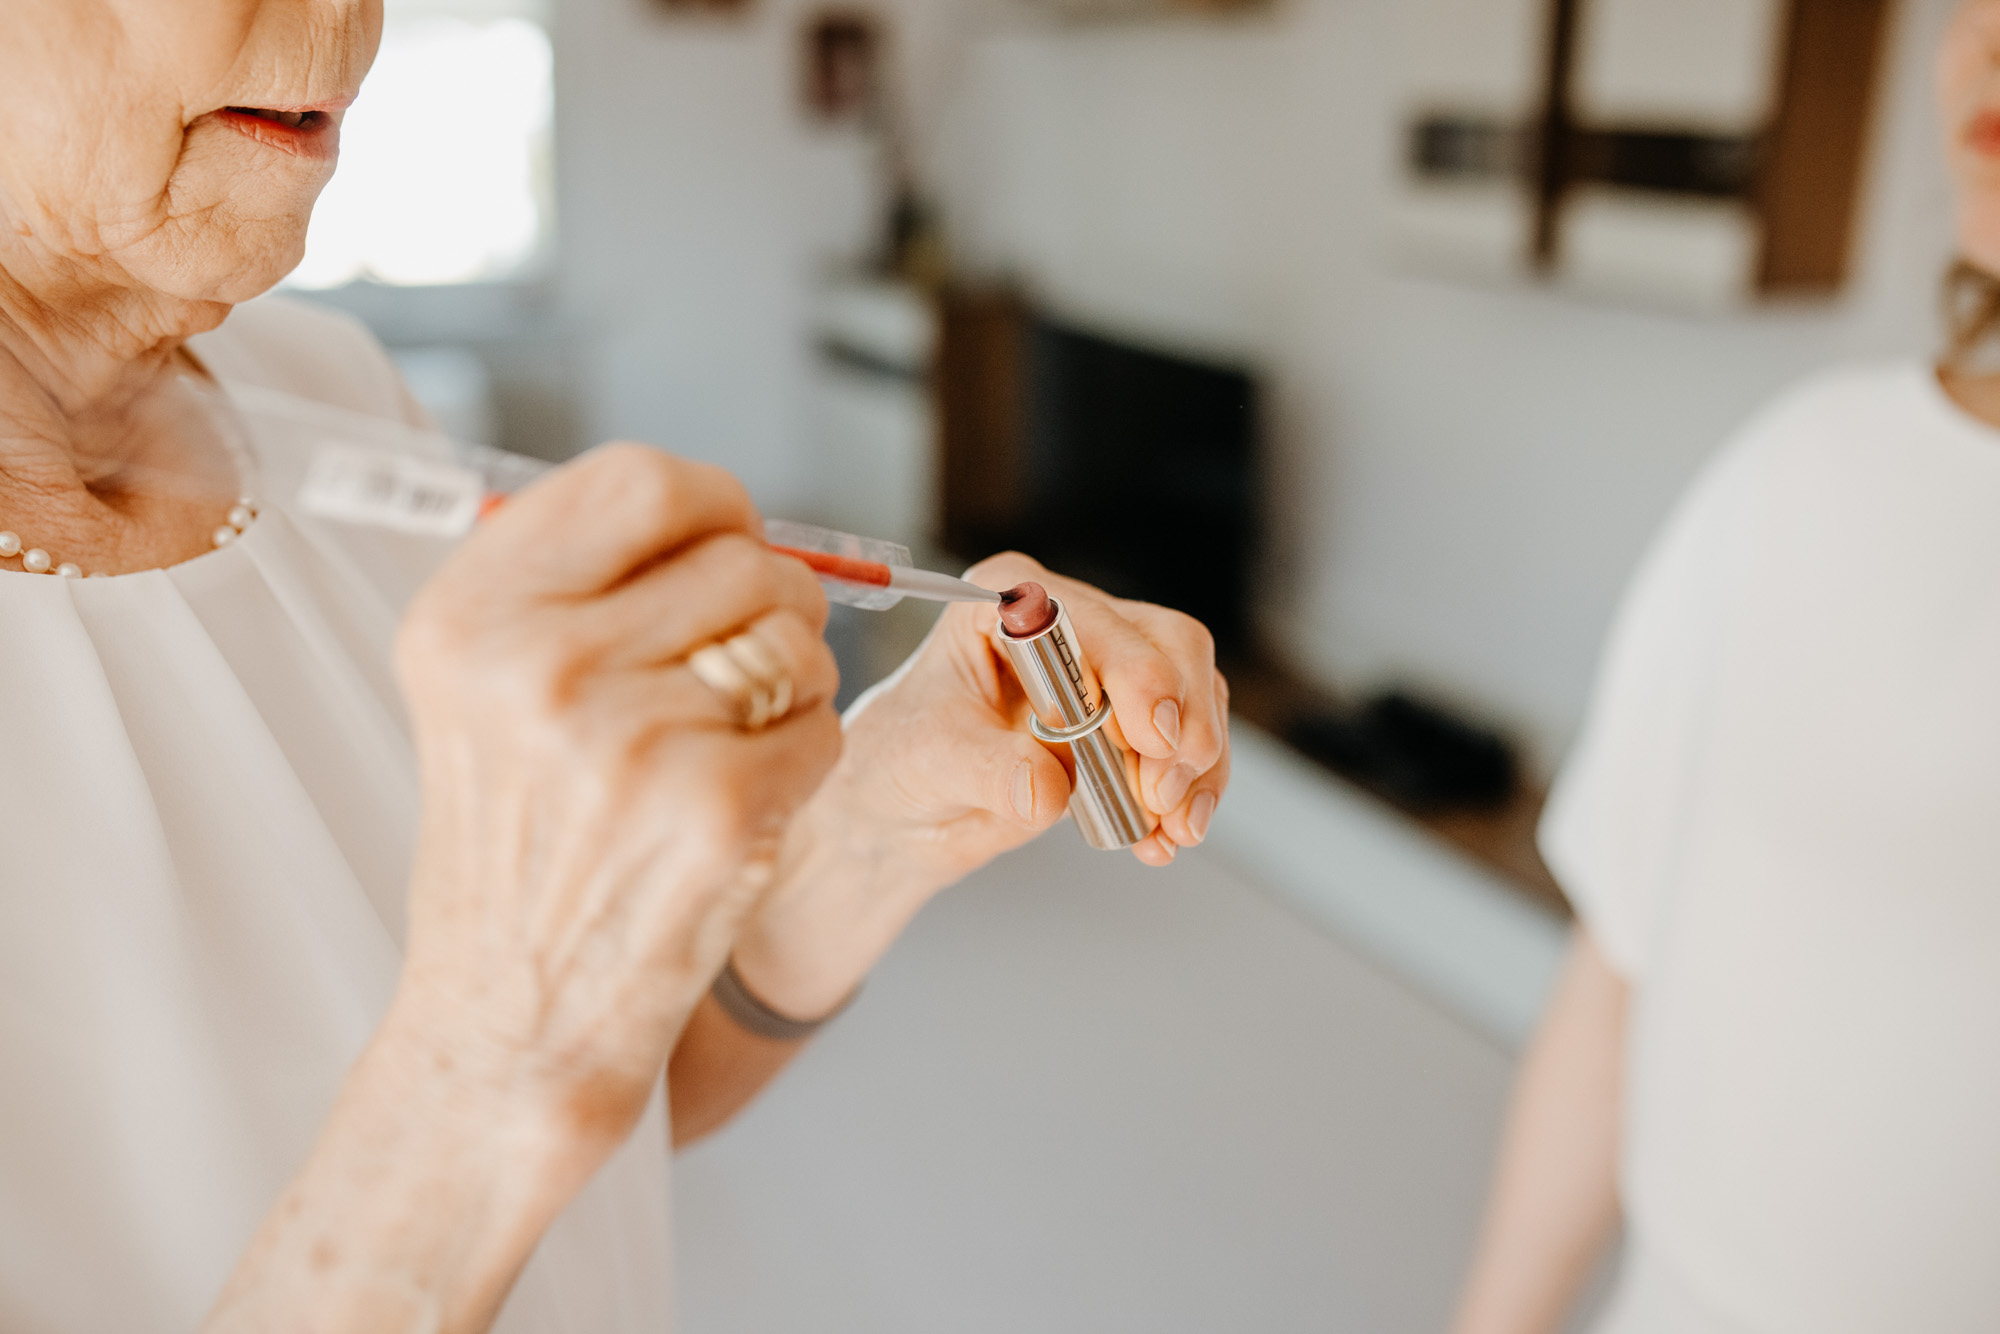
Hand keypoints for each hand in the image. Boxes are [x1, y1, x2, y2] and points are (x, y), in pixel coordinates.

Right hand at [390, 444, 841, 1152]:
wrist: (512, 1022)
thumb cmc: (524, 849)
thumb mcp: (488, 692)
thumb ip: (584, 583)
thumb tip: (719, 508)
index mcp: (470, 615)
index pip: (642, 479)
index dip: (714, 506)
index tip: (725, 545)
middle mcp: (536, 664)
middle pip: (742, 557)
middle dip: (773, 606)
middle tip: (735, 676)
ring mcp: (627, 736)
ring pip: (797, 640)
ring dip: (795, 685)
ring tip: (725, 749)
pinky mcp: (713, 806)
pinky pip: (822, 726)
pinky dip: (803, 760)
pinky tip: (738, 809)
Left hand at [835, 551, 1230, 879]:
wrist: (906, 811)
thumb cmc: (901, 760)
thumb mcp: (930, 760)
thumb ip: (988, 769)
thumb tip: (1048, 789)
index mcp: (1009, 600)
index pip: (1093, 618)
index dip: (1136, 671)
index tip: (1152, 736)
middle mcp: (1071, 624)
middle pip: (1169, 645)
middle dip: (1182, 723)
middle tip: (1161, 793)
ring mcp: (1110, 674)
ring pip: (1195, 696)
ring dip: (1196, 769)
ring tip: (1171, 828)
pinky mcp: (1132, 726)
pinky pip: (1190, 748)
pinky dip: (1191, 795)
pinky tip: (1165, 838)